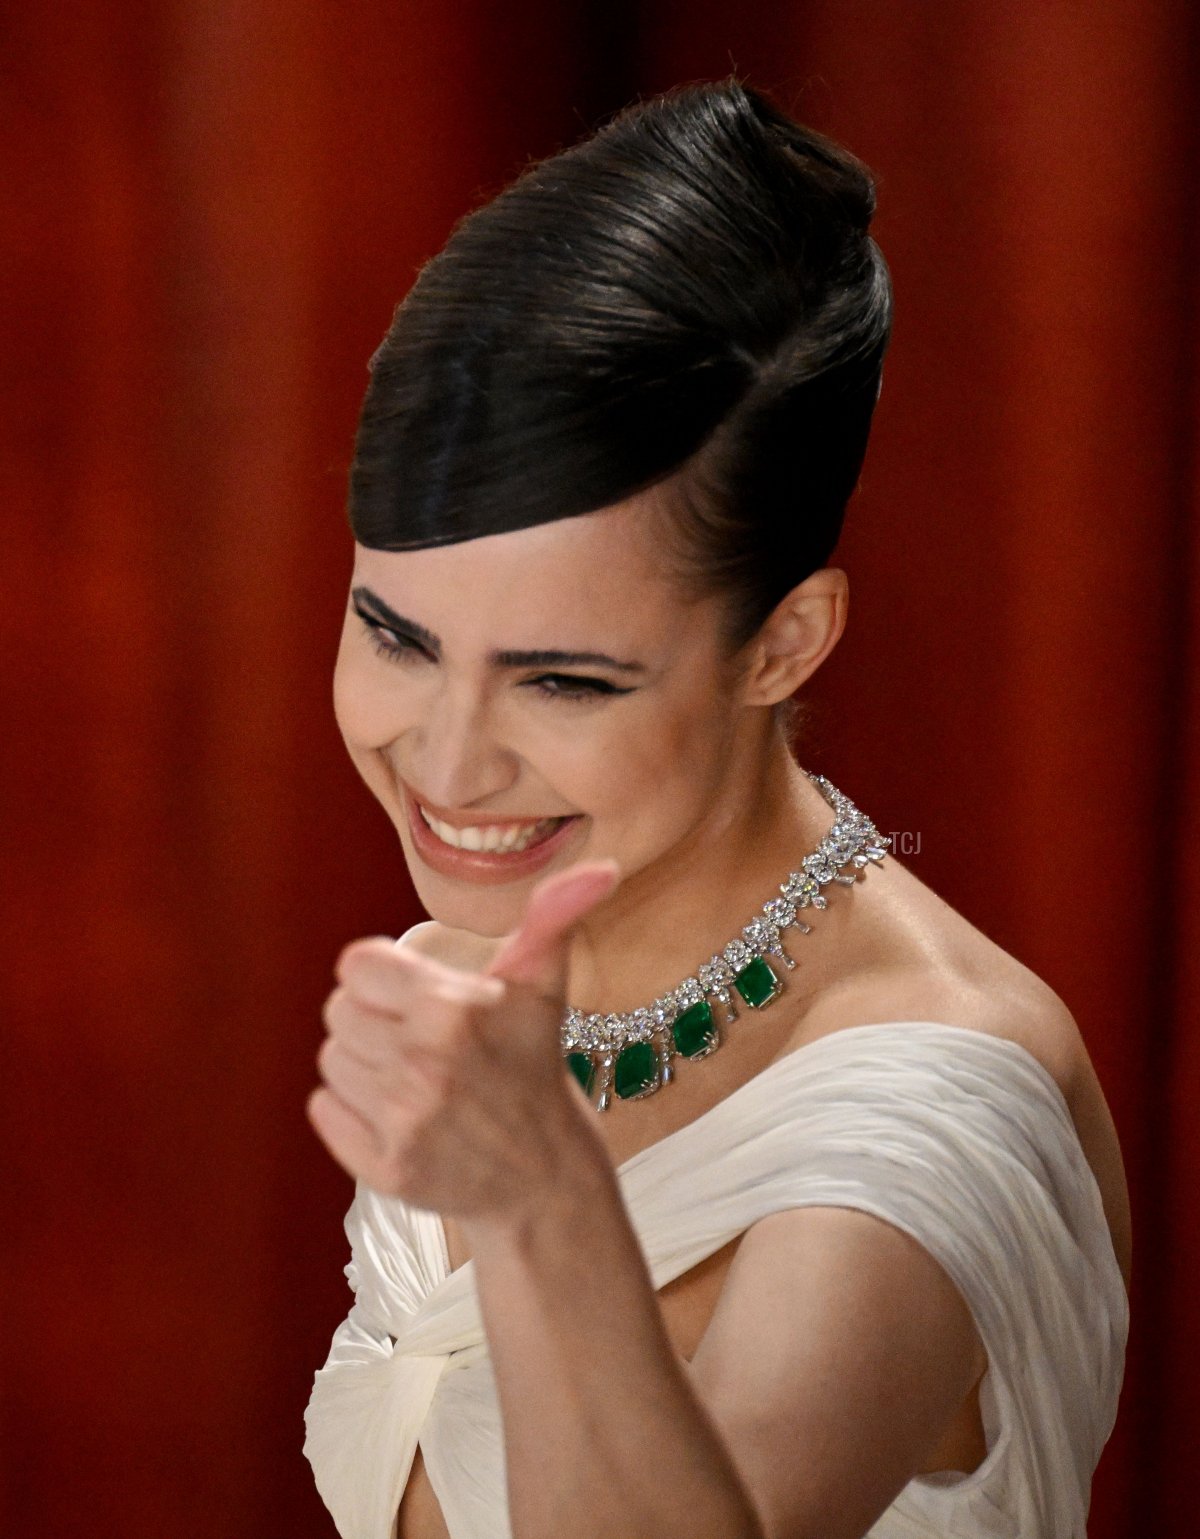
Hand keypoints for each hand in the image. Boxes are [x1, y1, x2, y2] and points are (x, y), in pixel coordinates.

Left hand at [305, 859, 620, 1224]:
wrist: (545, 1174)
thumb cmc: (531, 1063)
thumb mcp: (541, 985)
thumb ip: (553, 917)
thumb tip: (603, 868)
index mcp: (451, 1008)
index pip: (355, 965)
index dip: (382, 977)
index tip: (415, 997)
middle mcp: (424, 1063)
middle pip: (338, 1012)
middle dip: (374, 1021)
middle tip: (419, 1041)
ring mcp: (405, 1120)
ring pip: (331, 1061)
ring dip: (363, 1067)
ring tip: (412, 1079)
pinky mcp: (388, 1167)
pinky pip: (324, 1111)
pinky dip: (350, 1113)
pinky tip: (396, 1116)